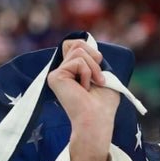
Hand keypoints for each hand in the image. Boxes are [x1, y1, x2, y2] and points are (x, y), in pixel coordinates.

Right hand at [47, 39, 120, 160]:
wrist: (97, 119)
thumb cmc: (104, 104)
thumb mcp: (104, 75)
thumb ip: (93, 58)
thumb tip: (85, 41)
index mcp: (71, 72)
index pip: (76, 44)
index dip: (90, 51)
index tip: (99, 67)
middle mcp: (61, 72)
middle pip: (76, 44)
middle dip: (94, 58)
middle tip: (98, 79)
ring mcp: (56, 74)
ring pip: (78, 50)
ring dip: (93, 67)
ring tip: (92, 85)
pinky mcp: (55, 77)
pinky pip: (77, 61)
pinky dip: (87, 73)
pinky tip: (84, 89)